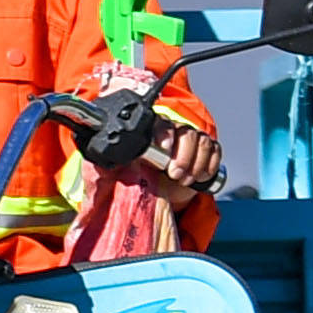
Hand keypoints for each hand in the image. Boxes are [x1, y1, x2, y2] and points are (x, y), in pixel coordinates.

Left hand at [74, 89, 219, 197]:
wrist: (159, 188)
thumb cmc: (140, 176)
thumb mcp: (122, 170)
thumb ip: (110, 162)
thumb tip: (97, 158)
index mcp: (152, 131)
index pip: (161, 123)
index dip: (164, 134)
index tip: (164, 149)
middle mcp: (174, 131)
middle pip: (186, 132)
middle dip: (183, 155)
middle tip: (175, 174)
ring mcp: (192, 140)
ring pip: (202, 142)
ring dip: (196, 163)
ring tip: (185, 179)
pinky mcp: (207, 151)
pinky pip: (215, 151)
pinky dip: (209, 166)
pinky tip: (198, 177)